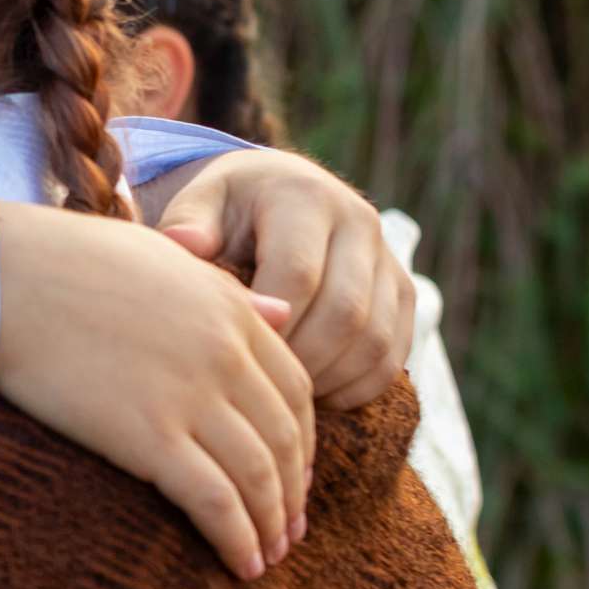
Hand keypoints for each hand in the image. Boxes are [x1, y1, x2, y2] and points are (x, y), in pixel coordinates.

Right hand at [0, 204, 310, 581]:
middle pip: (284, 439)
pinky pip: (214, 500)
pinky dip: (238, 538)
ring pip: (259, 476)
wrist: (2, 278)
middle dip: (293, 492)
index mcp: (230, 311)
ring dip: (271, 525)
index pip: (296, 389)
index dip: (302, 441)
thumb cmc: (67, 262)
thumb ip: (227, 290)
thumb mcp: (164, 260)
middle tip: (289, 530)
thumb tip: (281, 314)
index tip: (294, 475)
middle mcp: (224, 355)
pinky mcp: (149, 436)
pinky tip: (242, 564)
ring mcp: (190, 397)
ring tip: (269, 557)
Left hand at [148, 151, 412, 415]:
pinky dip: (356, 386)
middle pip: (344, 313)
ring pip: (374, 340)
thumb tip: (185, 243)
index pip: (298, 275)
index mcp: (305, 196)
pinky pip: (392, 354)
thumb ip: (188, 223)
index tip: (234, 353)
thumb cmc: (227, 210)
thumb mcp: (200, 204)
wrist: (277, 196)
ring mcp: (388, 259)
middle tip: (259, 384)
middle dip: (300, 361)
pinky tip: (314, 392)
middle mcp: (358, 221)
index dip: (269, 326)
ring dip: (329, 378)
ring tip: (283, 390)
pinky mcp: (403, 293)